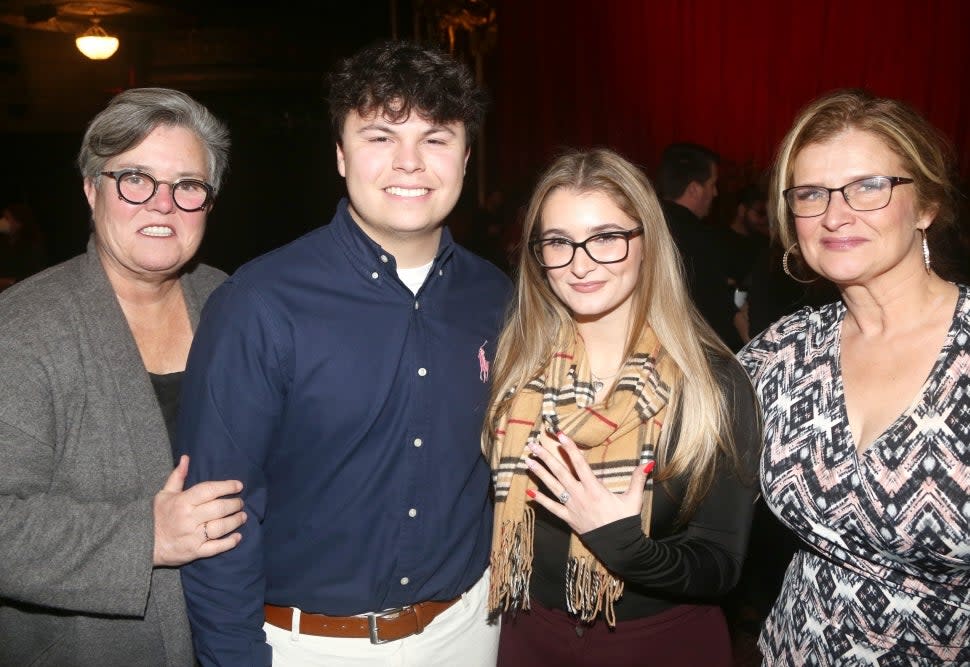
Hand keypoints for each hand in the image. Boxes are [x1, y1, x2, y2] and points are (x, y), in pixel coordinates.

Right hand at [152, 455, 245, 565]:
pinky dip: (229, 543)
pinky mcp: (195, 552)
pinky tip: (238, 537)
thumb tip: (186, 458)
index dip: (226, 486)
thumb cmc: (157, 517)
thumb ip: (177, 476)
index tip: (238, 486)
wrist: (144, 544)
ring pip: (220, 527)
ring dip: (235, 521)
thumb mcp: (164, 494)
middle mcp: (189, 519)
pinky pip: (216, 548)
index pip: (209, 490)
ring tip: (242, 516)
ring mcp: (192, 536)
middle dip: (234, 504)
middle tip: (240, 503)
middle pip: (218, 508)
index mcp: (182, 502)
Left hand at [523, 431, 653, 534]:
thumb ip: (638, 478)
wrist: (618, 546)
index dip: (570, 449)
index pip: (580, 464)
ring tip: (528, 461)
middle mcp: (580, 495)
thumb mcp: (634, 498)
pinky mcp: (568, 518)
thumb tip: (647, 461)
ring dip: (540, 473)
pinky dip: (541, 500)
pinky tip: (530, 492)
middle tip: (533, 445)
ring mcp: (572, 507)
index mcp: (595, 489)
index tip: (559, 435)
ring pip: (553, 487)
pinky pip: (552, 508)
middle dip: (546, 457)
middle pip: (560, 473)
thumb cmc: (625, 520)